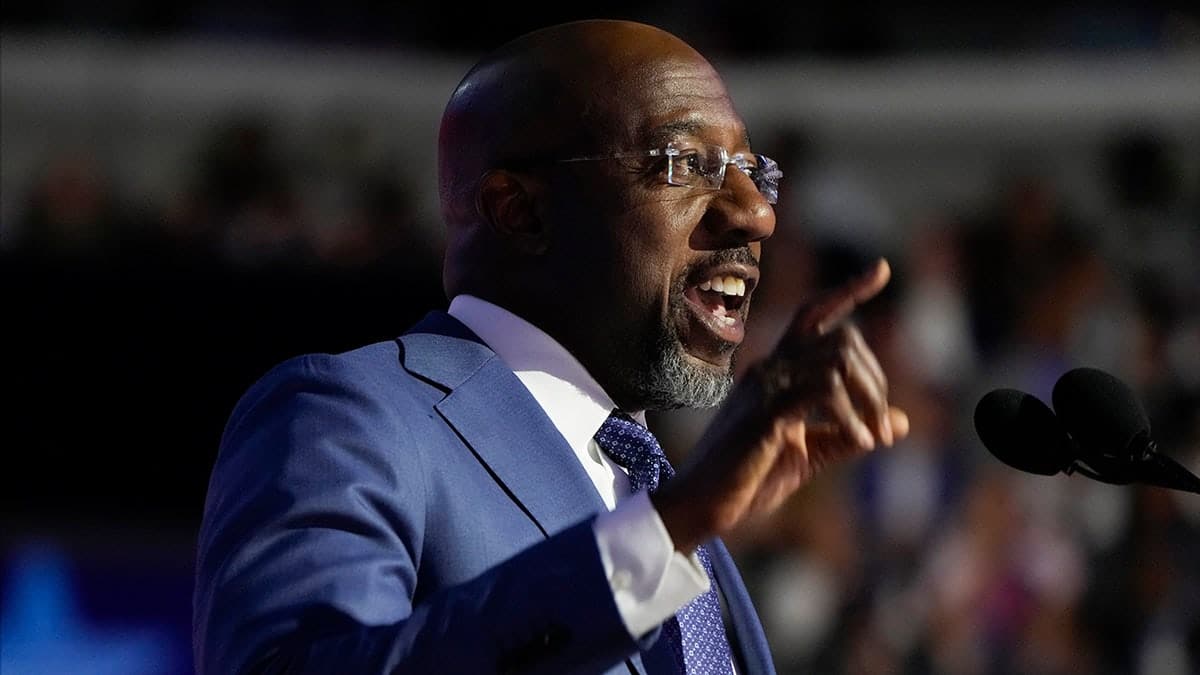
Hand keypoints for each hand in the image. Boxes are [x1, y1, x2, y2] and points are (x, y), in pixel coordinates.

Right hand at [653, 258, 909, 551]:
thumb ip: (848, 434)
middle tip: (884, 425)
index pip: (813, 315)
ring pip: (835, 360)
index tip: (881, 270)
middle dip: (876, 378)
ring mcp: (763, 388)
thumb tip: (901, 421)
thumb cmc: (745, 480)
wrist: (698, 506)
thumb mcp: (808, 455)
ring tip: (875, 439)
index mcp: (774, 372)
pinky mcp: (764, 413)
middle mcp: (768, 369)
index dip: (847, 291)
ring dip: (868, 399)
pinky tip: (862, 443)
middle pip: (840, 338)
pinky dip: (850, 417)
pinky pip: (821, 393)